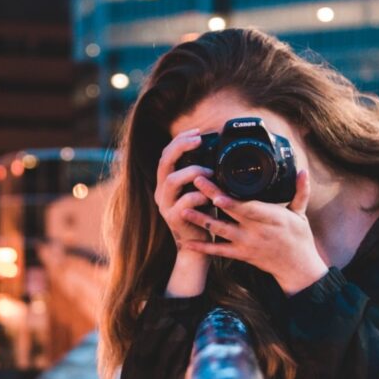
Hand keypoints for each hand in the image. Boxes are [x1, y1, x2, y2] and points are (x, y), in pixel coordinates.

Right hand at [154, 128, 215, 255]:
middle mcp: (161, 191)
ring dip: (193, 172)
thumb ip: (203, 174)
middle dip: (180, 147)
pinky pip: (184, 201)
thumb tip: (217, 153)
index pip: (166, 154)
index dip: (180, 140)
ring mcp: (165, 205)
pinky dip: (199, 195)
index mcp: (166, 182)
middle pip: (164, 161)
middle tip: (198, 140)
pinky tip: (211, 197)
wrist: (197, 246)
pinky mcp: (173, 218)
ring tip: (210, 172)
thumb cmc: (202, 215)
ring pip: (171, 180)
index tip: (197, 132)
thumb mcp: (201, 190)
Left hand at [179, 169, 329, 295]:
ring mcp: (246, 244)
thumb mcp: (301, 214)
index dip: (232, 202)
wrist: (296, 268)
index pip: (249, 208)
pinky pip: (218, 251)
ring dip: (201, 220)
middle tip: (195, 181)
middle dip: (211, 197)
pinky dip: (202, 247)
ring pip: (220, 231)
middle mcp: (256, 231)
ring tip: (183, 208)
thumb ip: (300, 191)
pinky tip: (187, 241)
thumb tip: (303, 171)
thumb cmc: (299, 238)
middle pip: (230, 213)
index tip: (217, 192)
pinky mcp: (240, 254)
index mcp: (272, 218)